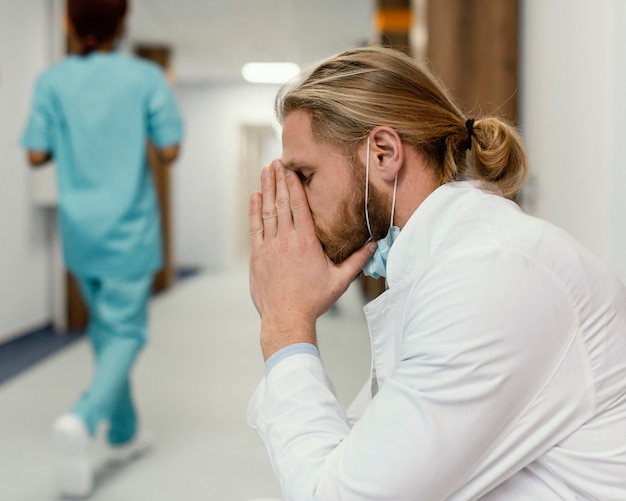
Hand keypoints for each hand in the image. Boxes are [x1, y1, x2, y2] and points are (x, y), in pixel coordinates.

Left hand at [249, 160, 375, 359]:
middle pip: (281, 203)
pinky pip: (255, 228)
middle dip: (278, 180)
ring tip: (265, 171)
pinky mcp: (257, 257)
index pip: (298, 206)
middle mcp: (286, 240)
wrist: (286, 318)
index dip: (293, 185)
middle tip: (276, 162)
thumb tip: (374, 245)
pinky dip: (254, 211)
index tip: (290, 169)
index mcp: (306, 242)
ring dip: (266, 190)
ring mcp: (269, 247)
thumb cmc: (314, 300)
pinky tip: (254, 197)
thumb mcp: (340, 280)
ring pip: (266, 212)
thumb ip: (357, 261)